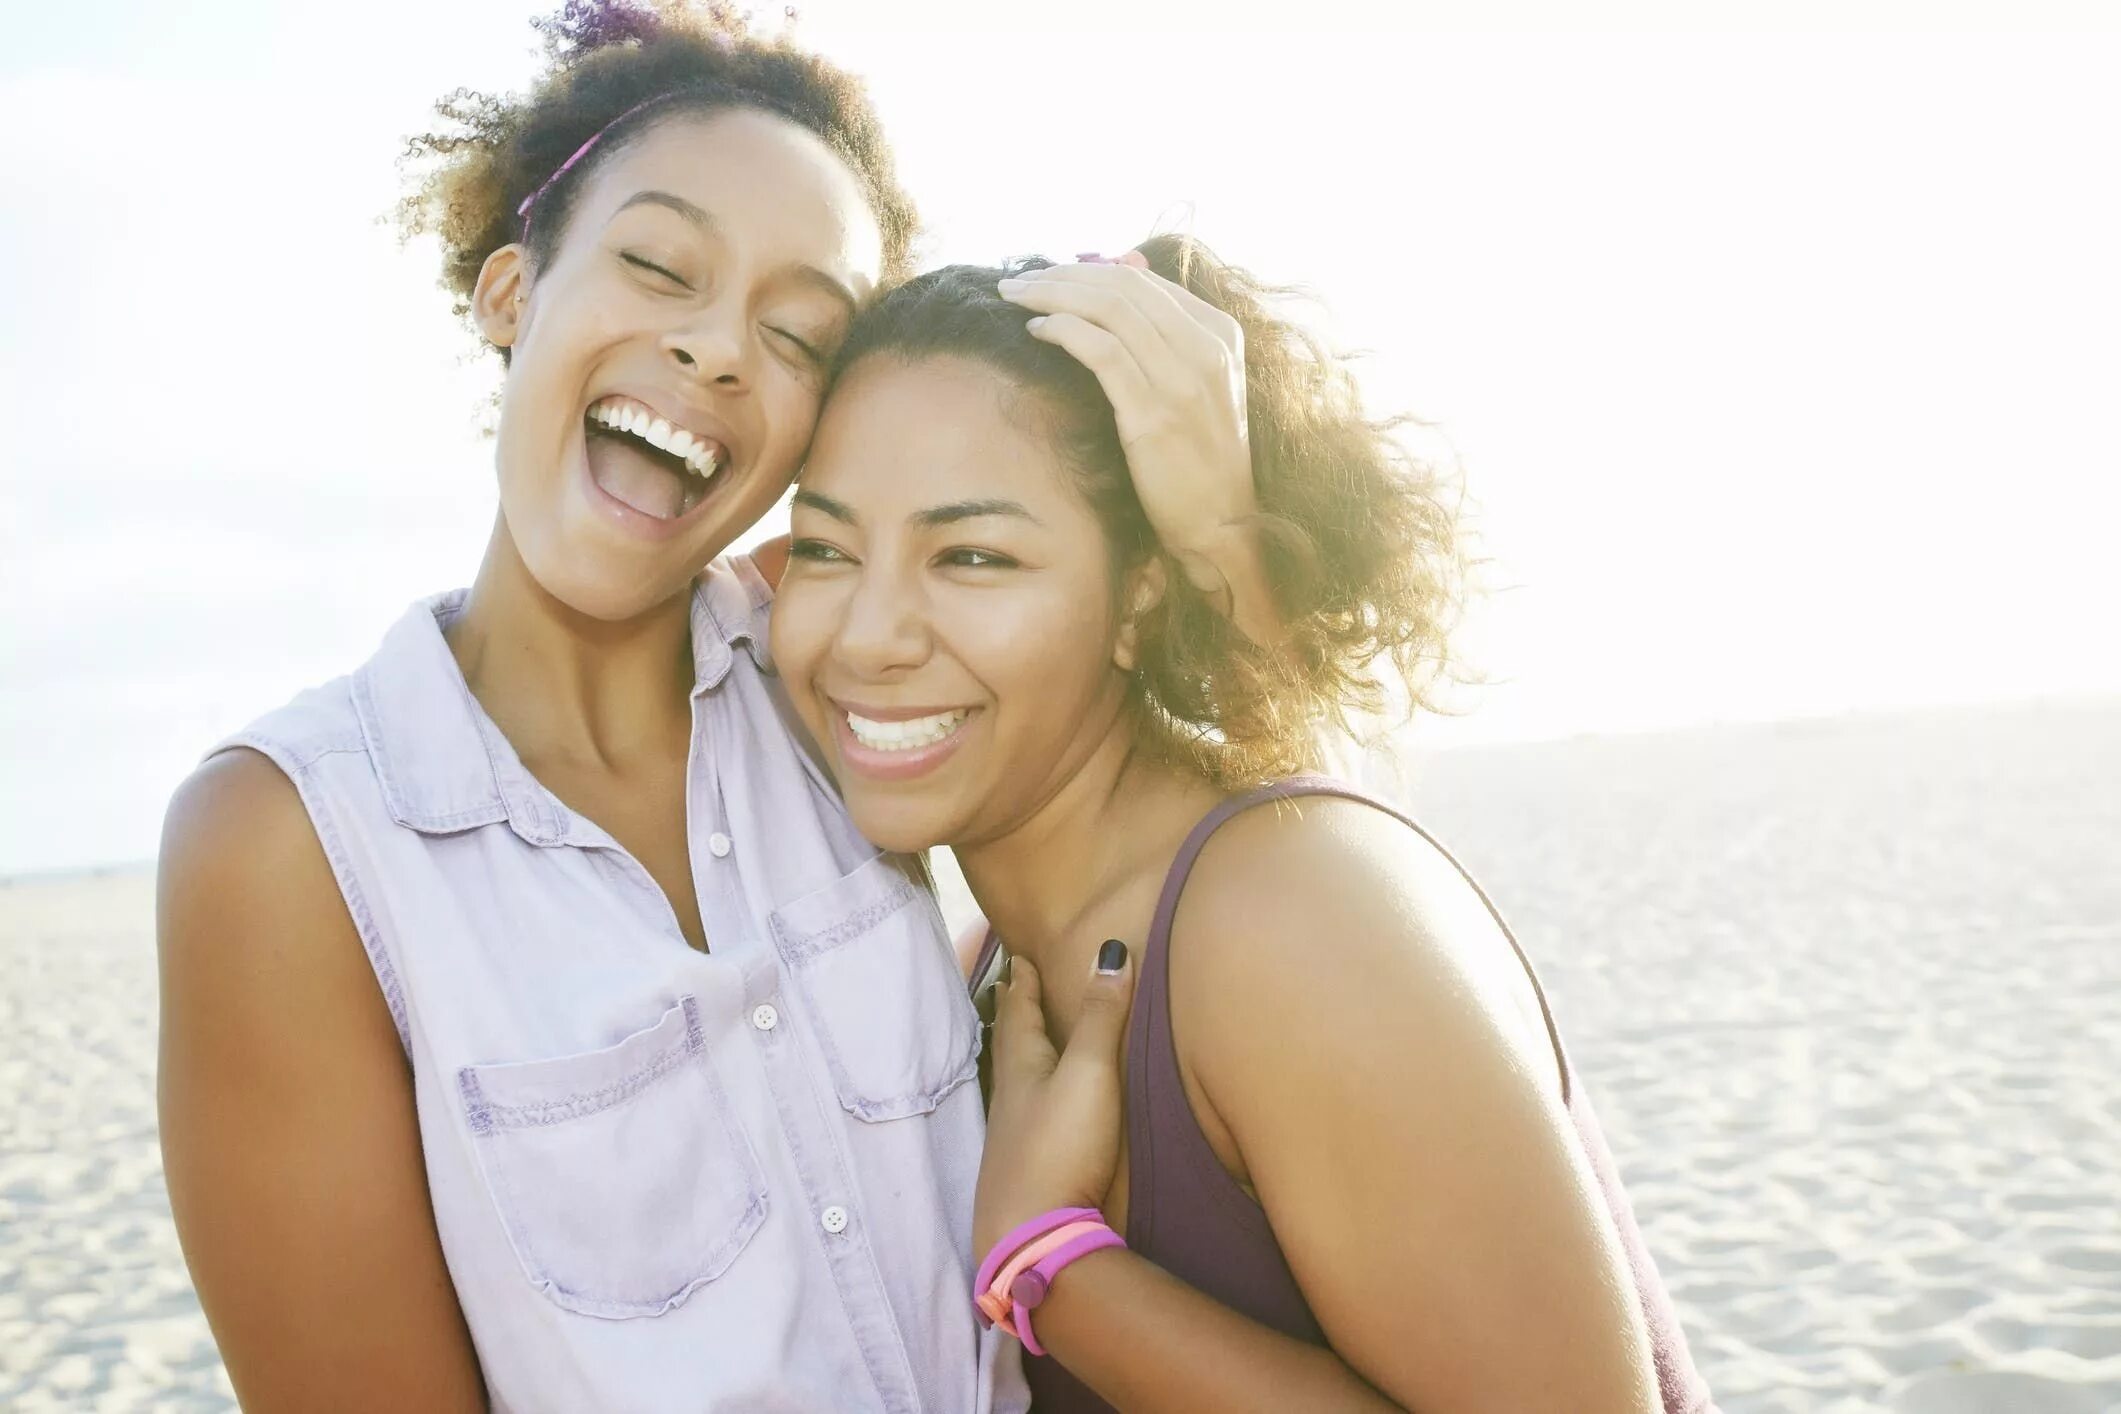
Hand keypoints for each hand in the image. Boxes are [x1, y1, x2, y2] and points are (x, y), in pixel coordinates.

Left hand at [971, 945, 1136, 1259]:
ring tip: (1029, 1042)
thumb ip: (1101, 1016)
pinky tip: (1040, 1111)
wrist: (1033, 1239)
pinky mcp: (1025, 1172)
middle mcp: (1009, 1099)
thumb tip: (1109, 952)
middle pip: (1009, 1045)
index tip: (1018, 959)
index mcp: (1021, 1067)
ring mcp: (1013, 1140)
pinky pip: (1026, 1118)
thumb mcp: (1089, 1073)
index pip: (1018, 1012)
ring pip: (1014, 1083)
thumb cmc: (1059, 1147)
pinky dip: (1033, 1099)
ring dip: (1021, 1057)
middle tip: (1015, 989)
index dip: (1021, 983)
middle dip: (1014, 1014)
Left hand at [998, 257, 1257, 577]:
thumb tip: (1125, 261)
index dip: (1088, 270)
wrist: (1222, 522)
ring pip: (1110, 309)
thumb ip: (1164, 327)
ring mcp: (1183, 380)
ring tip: (1014, 298)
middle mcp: (1206, 348)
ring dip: (1053, 294)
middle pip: (1123, 286)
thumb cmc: (1198, 457)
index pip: (1144, 281)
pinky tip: (1036, 330)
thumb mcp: (1194, 383)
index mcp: (1219, 334)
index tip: (1047, 275)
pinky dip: (1064, 331)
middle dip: (1062, 275)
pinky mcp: (1155, 414)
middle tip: (1018, 279)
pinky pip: (1102, 352)